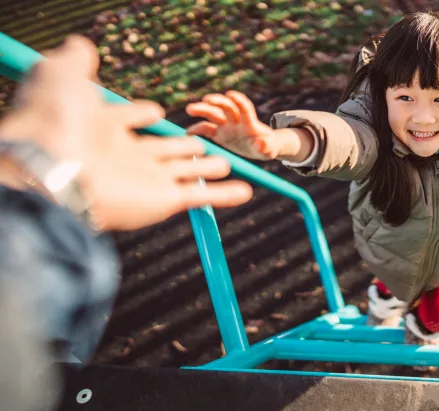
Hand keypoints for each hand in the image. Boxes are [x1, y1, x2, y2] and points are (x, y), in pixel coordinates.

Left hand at [0, 35, 252, 230]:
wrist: (58, 167)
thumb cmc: (58, 121)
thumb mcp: (62, 76)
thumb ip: (75, 59)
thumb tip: (81, 46)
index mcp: (104, 130)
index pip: (128, 121)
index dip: (140, 115)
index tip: (154, 113)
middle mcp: (127, 157)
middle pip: (165, 151)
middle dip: (184, 147)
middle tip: (202, 142)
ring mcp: (148, 181)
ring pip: (187, 173)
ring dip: (208, 169)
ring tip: (226, 163)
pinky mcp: (165, 200)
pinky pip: (202, 197)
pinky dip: (225, 195)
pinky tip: (244, 191)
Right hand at [186, 91, 279, 159]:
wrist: (261, 148)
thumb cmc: (268, 147)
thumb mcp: (270, 149)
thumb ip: (266, 146)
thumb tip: (261, 144)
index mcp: (250, 122)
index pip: (245, 108)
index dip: (239, 100)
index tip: (231, 94)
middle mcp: (236, 120)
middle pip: (226, 107)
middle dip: (217, 102)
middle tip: (206, 100)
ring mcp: (226, 126)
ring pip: (213, 114)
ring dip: (202, 110)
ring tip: (190, 109)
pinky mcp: (218, 134)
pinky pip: (206, 130)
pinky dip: (197, 130)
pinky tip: (188, 133)